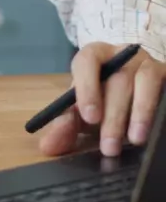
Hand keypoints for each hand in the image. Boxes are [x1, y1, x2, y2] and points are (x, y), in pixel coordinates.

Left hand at [38, 43, 165, 157]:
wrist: (137, 89)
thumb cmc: (104, 96)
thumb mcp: (84, 108)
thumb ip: (66, 124)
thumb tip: (48, 146)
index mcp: (95, 55)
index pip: (87, 61)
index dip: (87, 87)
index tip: (90, 117)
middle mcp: (123, 54)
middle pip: (117, 80)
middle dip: (113, 116)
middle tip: (109, 147)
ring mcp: (148, 64)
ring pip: (145, 83)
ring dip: (140, 114)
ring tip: (134, 140)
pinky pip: (164, 90)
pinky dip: (157, 110)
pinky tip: (155, 130)